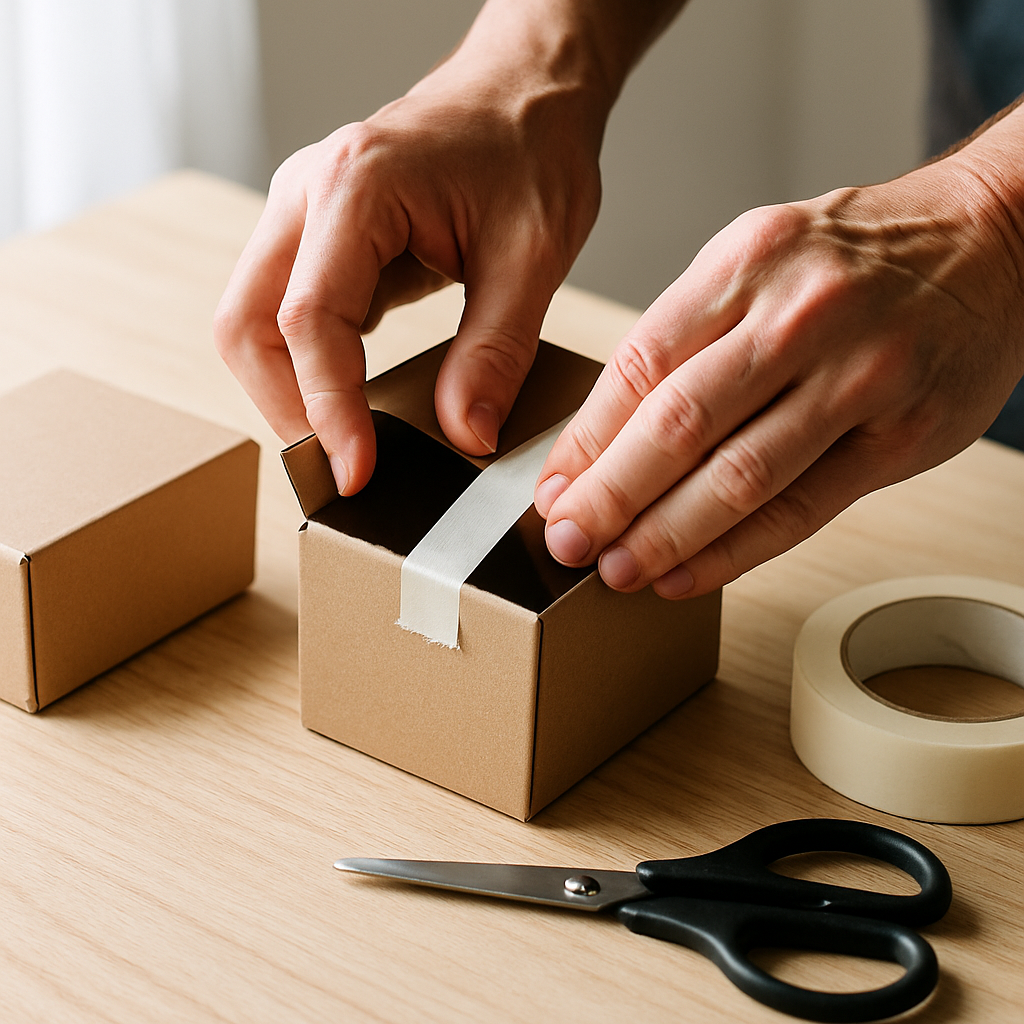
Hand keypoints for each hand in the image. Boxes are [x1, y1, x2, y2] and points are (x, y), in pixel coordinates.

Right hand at [214, 14, 607, 493]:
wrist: (526, 91)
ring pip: (254, 321)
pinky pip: (288, 312)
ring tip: (345, 440)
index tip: (357, 473)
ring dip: (289, 389)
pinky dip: (309, 365)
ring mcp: (304, 214)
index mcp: (355, 187)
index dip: (329, 409)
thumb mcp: (533, 256)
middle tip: (341, 464)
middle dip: (287, 406)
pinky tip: (354, 399)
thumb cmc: (530, 149)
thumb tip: (463, 435)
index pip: (309, 321)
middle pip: (247, 325)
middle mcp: (307, 195)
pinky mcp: (319, 236)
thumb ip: (495, 352)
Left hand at [535, 148, 1023, 598]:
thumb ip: (685, 338)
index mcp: (747, 263)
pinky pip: (803, 509)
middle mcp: (801, 314)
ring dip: (667, 535)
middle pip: (681, 423)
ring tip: (617, 569)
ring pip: (741, 476)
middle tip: (568, 541)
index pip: (641, 364)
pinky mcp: (902, 435)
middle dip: (611, 496)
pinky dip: (737, 551)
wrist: (989, 243)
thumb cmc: (854, 261)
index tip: (553, 489)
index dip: (586, 440)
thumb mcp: (757, 262)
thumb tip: (602, 438)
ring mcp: (860, 375)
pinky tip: (689, 573)